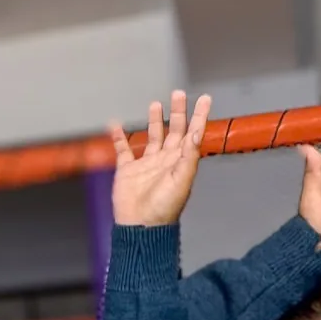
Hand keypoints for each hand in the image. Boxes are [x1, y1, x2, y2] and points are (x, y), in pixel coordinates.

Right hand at [109, 91, 209, 226]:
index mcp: (181, 161)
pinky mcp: (127, 170)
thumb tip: (196, 133)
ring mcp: (146, 164)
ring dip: (155, 120)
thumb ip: (189, 157)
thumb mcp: (181, 181)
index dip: (200, 116)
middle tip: (178, 93)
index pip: (192, 134)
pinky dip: (119, 136)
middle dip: (178, 112)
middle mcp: (165, 159)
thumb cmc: (164, 208)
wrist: (140, 226)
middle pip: (174, 130)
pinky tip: (115, 124)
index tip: (205, 99)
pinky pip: (123, 149)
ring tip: (156, 103)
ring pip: (152, 136)